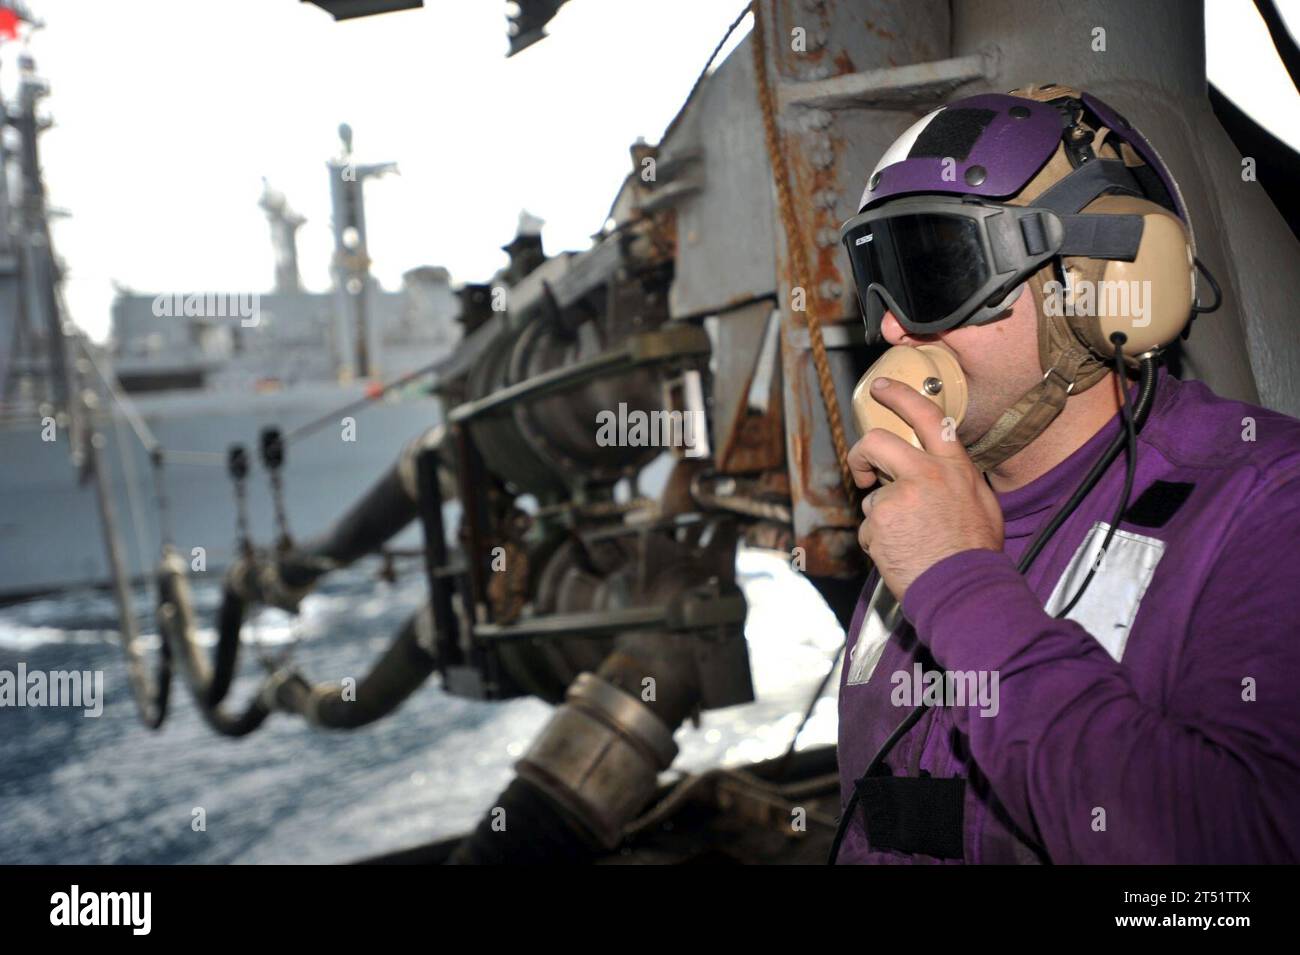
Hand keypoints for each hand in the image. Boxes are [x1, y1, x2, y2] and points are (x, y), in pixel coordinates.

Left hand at [849, 376, 1003, 602]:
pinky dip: (879, 543)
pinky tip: (901, 555)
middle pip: (876, 442)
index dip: (900, 396)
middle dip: (860, 455)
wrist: (965, 590)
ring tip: (908, 542)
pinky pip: (869, 529)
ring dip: (882, 520)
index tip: (880, 389)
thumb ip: (956, 481)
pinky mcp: (880, 522)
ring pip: (873, 498)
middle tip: (861, 471)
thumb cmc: (975, 554)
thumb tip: (938, 472)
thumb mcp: (982, 504)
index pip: (926, 416)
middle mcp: (926, 474)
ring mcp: (899, 497)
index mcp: (954, 467)